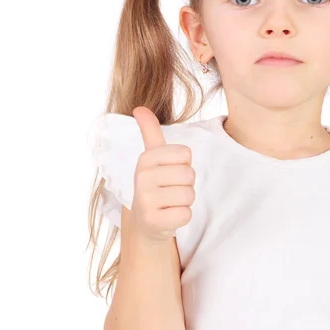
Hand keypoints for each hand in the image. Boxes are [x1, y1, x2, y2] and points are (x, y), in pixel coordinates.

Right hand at [130, 106, 195, 243]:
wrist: (145, 222)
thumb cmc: (156, 185)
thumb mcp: (152, 157)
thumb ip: (150, 132)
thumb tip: (139, 107)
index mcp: (145, 159)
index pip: (185, 153)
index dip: (184, 164)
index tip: (170, 171)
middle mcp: (141, 178)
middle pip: (189, 174)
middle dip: (186, 184)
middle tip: (171, 190)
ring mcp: (145, 201)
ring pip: (189, 194)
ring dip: (185, 201)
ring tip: (170, 203)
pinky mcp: (153, 222)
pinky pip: (186, 214)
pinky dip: (182, 216)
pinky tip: (168, 216)